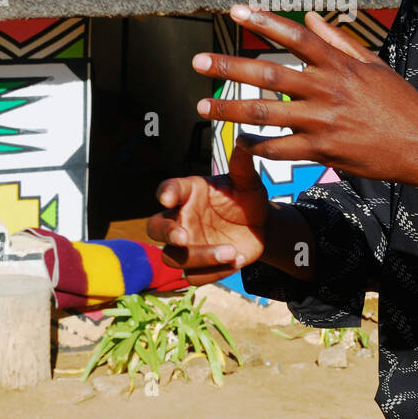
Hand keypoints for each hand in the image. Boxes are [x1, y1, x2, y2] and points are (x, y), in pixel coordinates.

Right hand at [147, 136, 269, 285]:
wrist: (262, 227)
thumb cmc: (247, 199)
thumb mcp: (248, 182)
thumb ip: (243, 166)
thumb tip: (245, 142)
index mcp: (189, 193)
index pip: (169, 190)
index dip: (165, 193)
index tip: (167, 198)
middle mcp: (181, 219)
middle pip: (155, 228)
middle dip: (166, 233)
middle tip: (184, 237)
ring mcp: (187, 245)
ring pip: (174, 257)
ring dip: (199, 257)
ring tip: (230, 252)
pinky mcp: (199, 267)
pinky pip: (195, 276)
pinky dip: (214, 272)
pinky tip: (236, 261)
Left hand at [191, 5, 417, 192]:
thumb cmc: (401, 104)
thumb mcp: (374, 65)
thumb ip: (338, 41)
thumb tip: (310, 15)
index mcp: (340, 65)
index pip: (295, 35)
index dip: (264, 22)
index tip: (235, 12)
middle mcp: (328, 89)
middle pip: (268, 74)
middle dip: (229, 67)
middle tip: (198, 62)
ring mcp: (323, 122)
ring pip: (265, 114)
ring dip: (230, 111)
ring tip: (203, 108)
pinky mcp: (323, 151)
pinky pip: (281, 150)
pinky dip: (258, 148)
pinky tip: (241, 145)